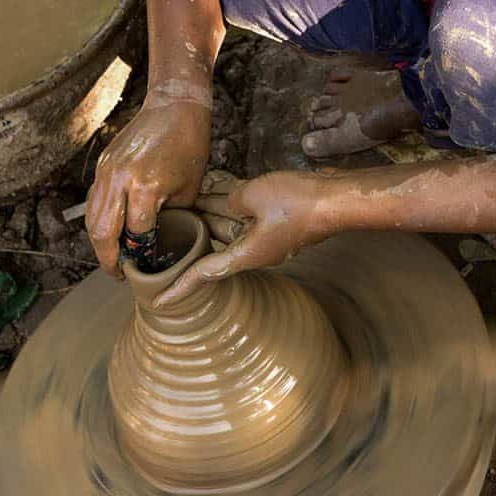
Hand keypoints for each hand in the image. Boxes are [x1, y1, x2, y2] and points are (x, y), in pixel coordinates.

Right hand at [86, 99, 209, 276]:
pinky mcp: (102, 165)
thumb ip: (172, 216)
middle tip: (119, 274)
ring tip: (112, 258)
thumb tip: (161, 241)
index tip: (145, 268)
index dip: (140, 254)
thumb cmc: (189, 145)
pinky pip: (94, 201)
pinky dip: (99, 220)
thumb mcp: (189, 188)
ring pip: (92, 218)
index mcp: (145, 187)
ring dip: (99, 242)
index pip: (136, 233)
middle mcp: (119, 180)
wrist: (174, 106)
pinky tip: (111, 232)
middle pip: (103, 232)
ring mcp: (106, 171)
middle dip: (109, 258)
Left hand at [154, 171, 336, 306]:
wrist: (338, 199)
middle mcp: (255, 252)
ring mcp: (267, 238)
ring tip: (180, 207)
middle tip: (161, 234)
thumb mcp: (253, 196)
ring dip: (207, 218)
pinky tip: (212, 195)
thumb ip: (230, 200)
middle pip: (213, 248)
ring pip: (227, 229)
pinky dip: (226, 209)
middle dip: (189, 239)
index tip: (157, 301)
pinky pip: (243, 219)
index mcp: (247, 254)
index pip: (204, 273)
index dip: (179, 287)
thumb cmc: (299, 202)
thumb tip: (226, 202)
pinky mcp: (275, 223)